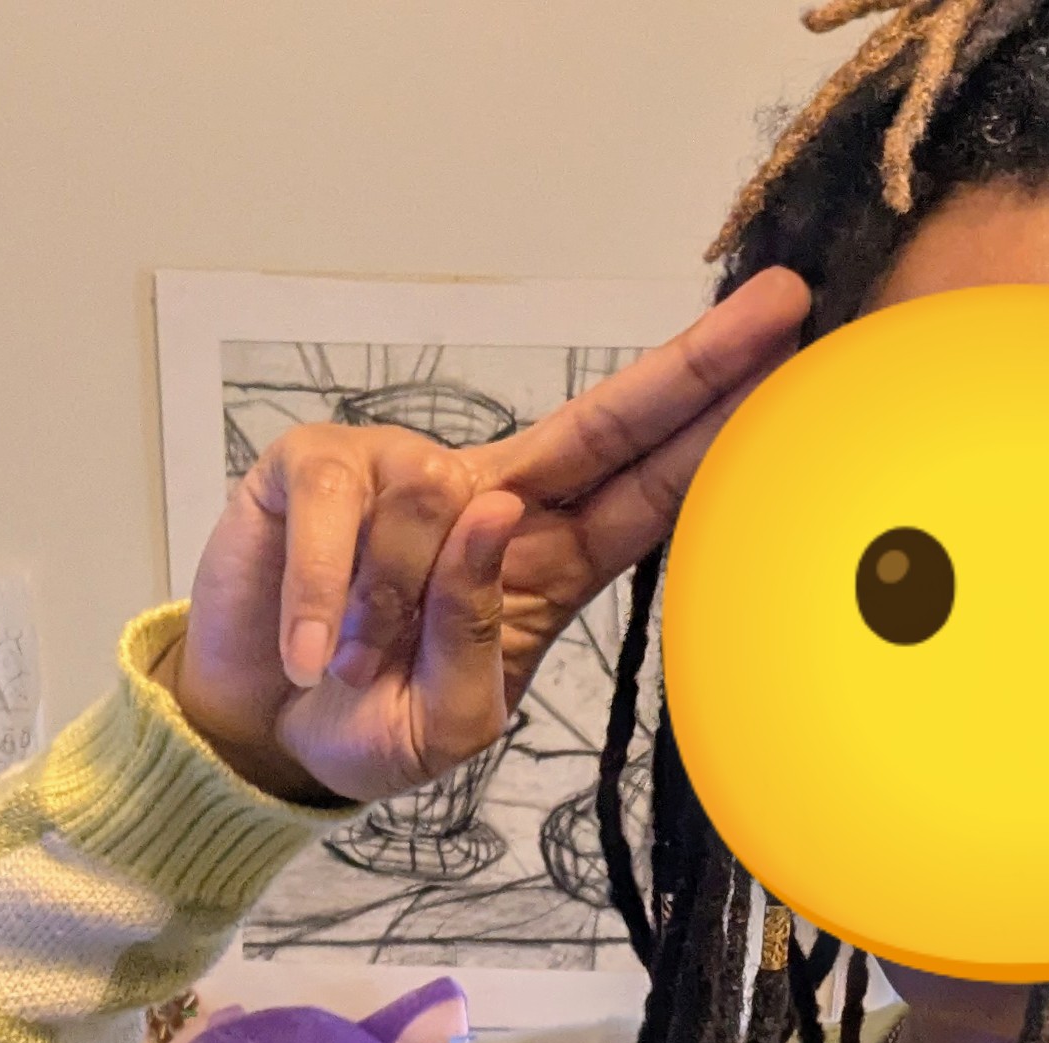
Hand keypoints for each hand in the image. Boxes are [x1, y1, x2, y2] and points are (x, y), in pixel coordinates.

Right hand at [173, 269, 810, 803]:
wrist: (257, 734)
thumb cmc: (368, 722)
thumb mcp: (448, 722)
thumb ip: (477, 635)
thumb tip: (489, 511)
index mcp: (549, 564)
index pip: (649, 489)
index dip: (715, 430)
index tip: (790, 363)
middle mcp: (493, 499)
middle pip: (606, 422)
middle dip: (695, 365)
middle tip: (784, 301)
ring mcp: (408, 473)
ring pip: (439, 502)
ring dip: (394, 606)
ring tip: (351, 666)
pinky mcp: (317, 467)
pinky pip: (339, 519)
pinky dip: (323, 602)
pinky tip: (311, 655)